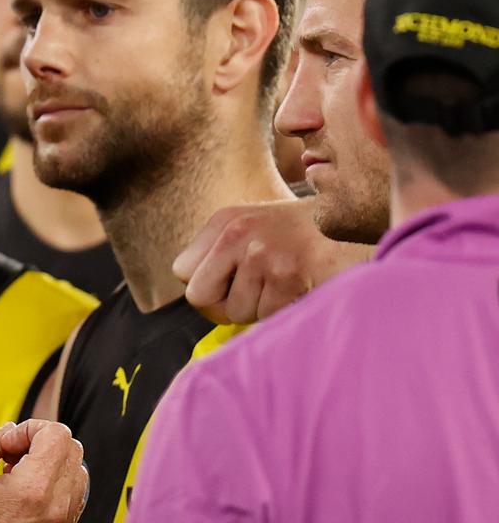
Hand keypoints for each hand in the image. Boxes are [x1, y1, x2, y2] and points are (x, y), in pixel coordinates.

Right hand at [0, 420, 87, 522]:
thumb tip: (5, 432)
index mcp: (33, 490)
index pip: (57, 434)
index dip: (29, 428)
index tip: (8, 442)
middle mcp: (57, 506)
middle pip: (71, 448)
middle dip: (39, 441)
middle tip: (11, 453)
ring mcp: (63, 519)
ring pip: (75, 469)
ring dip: (48, 461)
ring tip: (16, 473)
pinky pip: (71, 491)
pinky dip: (51, 481)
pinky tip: (23, 489)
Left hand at [174, 198, 372, 324]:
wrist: (356, 226)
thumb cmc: (301, 235)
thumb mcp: (251, 228)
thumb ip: (217, 255)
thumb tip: (192, 293)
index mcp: (224, 220)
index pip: (181, 271)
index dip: (205, 286)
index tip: (226, 286)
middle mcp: (237, 233)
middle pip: (199, 297)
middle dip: (223, 306)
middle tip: (252, 295)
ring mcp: (262, 254)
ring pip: (237, 312)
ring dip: (259, 309)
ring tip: (283, 284)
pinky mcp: (287, 276)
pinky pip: (266, 317)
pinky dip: (282, 312)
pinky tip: (299, 288)